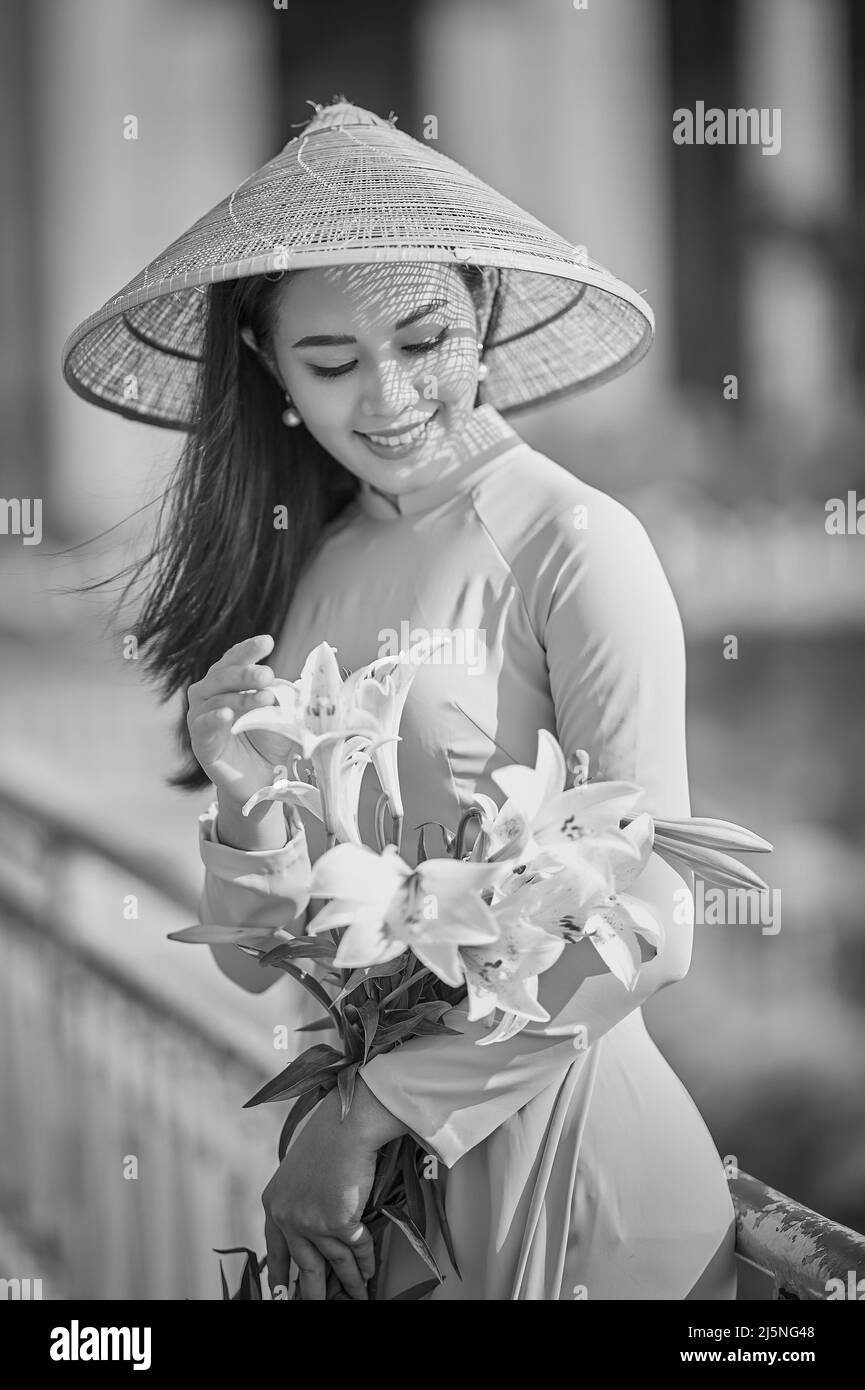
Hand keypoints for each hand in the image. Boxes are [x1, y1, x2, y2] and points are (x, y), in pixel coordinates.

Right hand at [186, 633, 294, 808]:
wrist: (262, 779)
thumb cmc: (270, 740)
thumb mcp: (283, 713)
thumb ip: (287, 696)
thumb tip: (303, 682)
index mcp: (228, 683)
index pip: (235, 659)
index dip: (249, 650)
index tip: (267, 642)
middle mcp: (210, 695)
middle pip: (223, 676)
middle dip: (246, 673)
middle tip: (268, 674)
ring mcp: (201, 718)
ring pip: (217, 700)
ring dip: (241, 698)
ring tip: (266, 698)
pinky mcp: (200, 743)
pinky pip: (203, 726)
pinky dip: (214, 719)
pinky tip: (227, 715)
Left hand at [262, 1087, 379, 1300]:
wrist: (348, 1123)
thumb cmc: (329, 1137)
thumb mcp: (299, 1170)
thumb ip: (300, 1200)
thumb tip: (314, 1230)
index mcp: (273, 1203)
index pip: (274, 1251)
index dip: (279, 1277)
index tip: (282, 1296)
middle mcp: (287, 1217)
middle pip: (304, 1268)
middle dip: (314, 1293)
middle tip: (319, 1304)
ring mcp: (312, 1223)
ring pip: (335, 1265)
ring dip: (350, 1283)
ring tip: (357, 1296)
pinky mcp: (339, 1223)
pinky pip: (357, 1251)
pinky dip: (366, 1264)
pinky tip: (369, 1273)